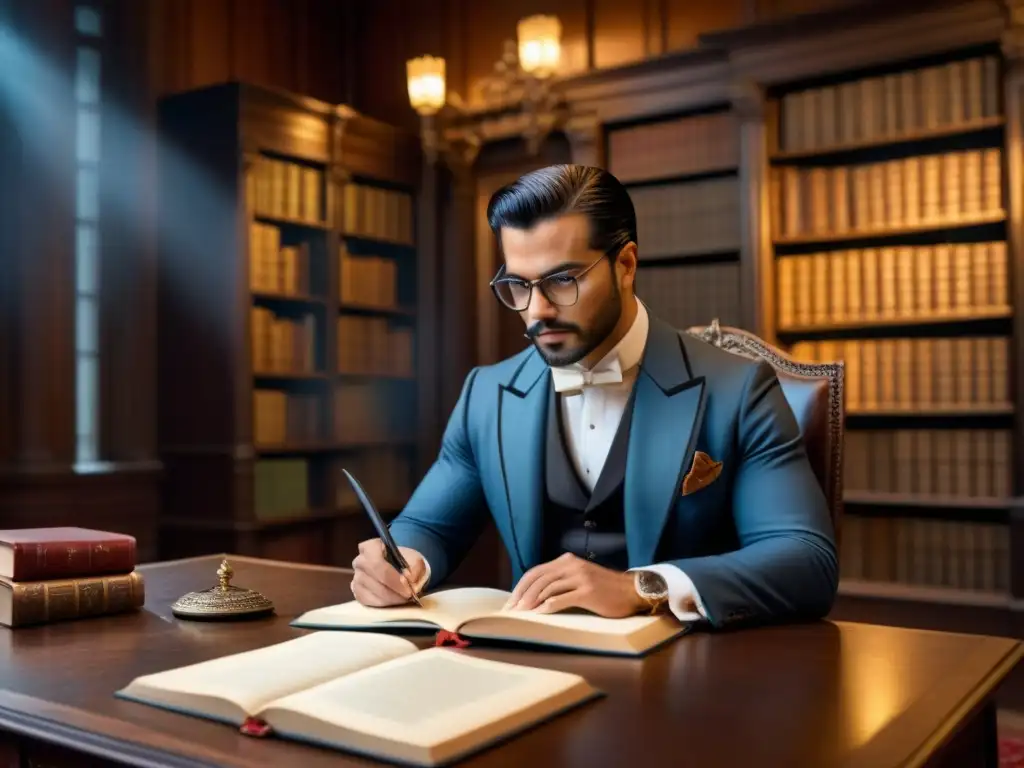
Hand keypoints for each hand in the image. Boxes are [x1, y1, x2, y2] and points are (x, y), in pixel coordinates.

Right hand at [351, 539, 426, 606]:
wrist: (399, 569)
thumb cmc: (405, 562)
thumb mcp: (415, 560)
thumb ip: (415, 568)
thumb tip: (410, 579)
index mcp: (371, 547)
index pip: (378, 563)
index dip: (393, 578)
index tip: (408, 587)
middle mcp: (360, 561)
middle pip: (374, 578)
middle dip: (393, 590)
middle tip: (408, 595)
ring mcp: (356, 577)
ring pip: (372, 591)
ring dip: (390, 598)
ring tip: (404, 598)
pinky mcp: (357, 592)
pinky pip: (368, 601)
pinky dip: (383, 603)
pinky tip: (393, 601)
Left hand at [504, 553, 646, 617]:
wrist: (631, 591)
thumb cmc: (604, 589)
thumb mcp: (579, 578)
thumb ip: (560, 581)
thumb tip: (535, 596)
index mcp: (566, 561)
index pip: (535, 572)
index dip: (520, 587)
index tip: (510, 602)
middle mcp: (571, 566)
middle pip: (537, 579)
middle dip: (521, 596)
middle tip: (511, 611)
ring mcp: (580, 577)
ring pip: (547, 588)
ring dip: (531, 603)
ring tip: (521, 615)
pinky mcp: (587, 592)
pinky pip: (561, 599)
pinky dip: (547, 607)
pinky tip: (538, 615)